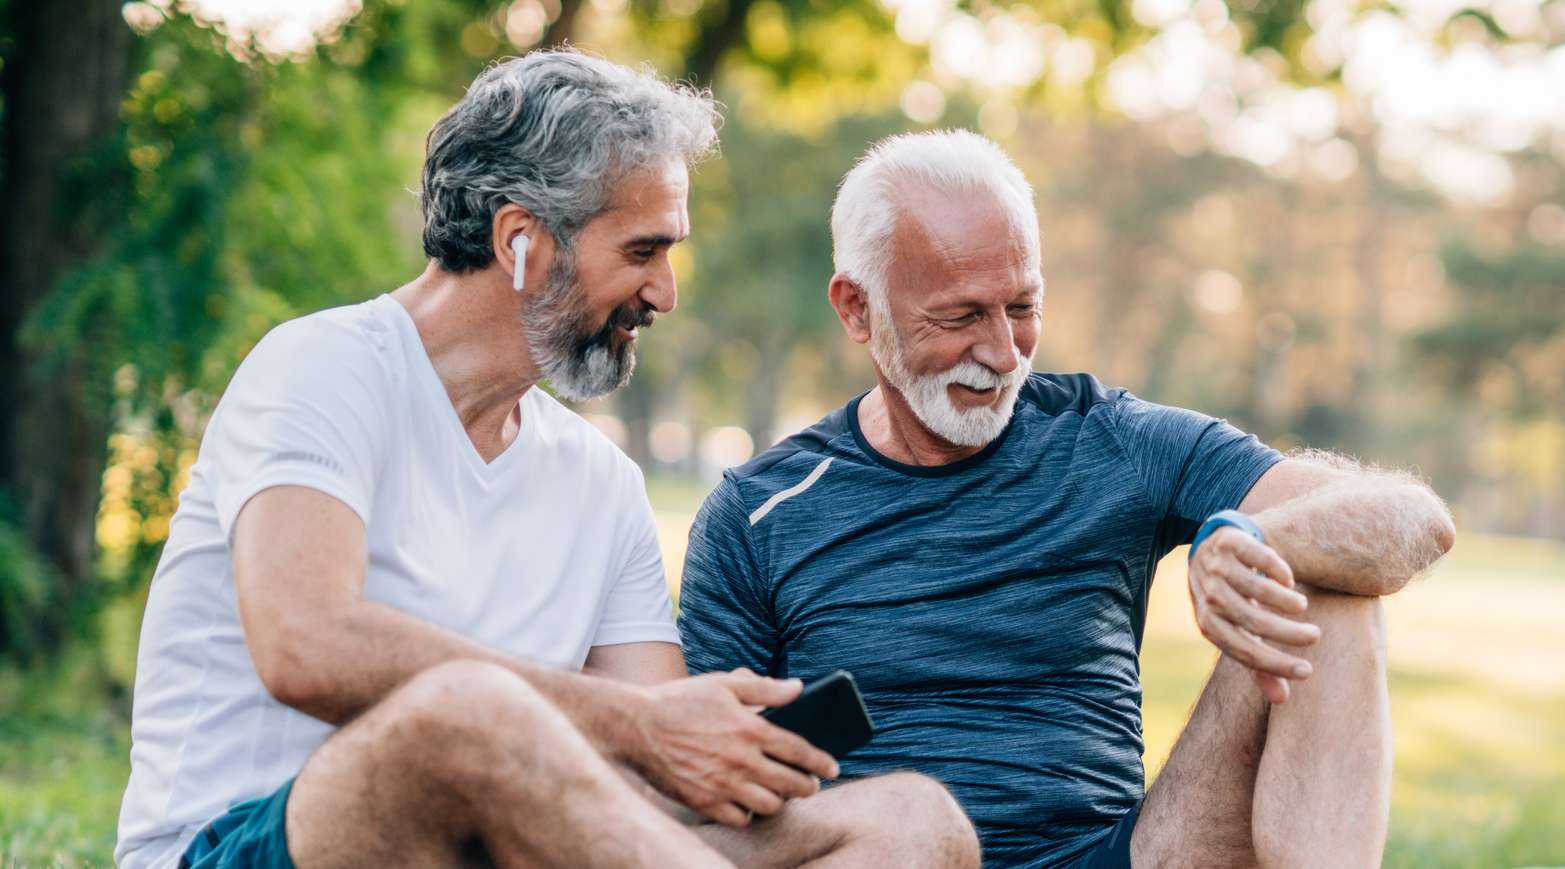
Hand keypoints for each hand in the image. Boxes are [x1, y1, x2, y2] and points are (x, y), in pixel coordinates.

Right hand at [624, 669, 839, 826]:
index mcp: (749, 728)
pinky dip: (748, 814)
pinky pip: (739, 818)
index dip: (821, 761)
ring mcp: (722, 784)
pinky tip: (748, 803)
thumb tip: (799, 688)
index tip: (833, 768)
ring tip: (780, 794)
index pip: (799, 750)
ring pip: (769, 805)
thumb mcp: (724, 684)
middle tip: (810, 785)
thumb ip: (764, 688)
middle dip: (807, 786)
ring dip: (780, 801)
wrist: (636, 726)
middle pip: (790, 784)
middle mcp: (740, 759)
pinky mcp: (703, 801)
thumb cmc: (681, 701)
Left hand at [1188, 528, 1320, 703]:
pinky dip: (1279, 570)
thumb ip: (1259, 661)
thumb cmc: (1231, 598)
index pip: (1243, 651)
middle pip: (1253, 620)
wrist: (1210, 548)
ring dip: (1285, 600)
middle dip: (1288, 633)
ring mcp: (1216, 566)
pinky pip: (1260, 558)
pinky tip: (1288, 579)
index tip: (1308, 672)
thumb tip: (1283, 699)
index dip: (1276, 665)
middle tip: (1315, 636)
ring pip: (1257, 589)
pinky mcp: (1229, 541)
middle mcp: (1209, 595)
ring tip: (1302, 606)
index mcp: (1209, 623)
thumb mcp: (1238, 629)